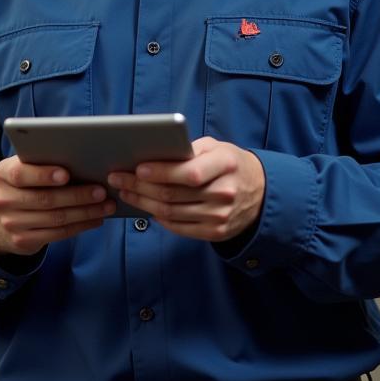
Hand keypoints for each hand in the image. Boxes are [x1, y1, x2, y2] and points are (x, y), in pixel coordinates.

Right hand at [0, 155, 115, 257]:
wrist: (6, 215)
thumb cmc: (27, 182)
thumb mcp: (27, 167)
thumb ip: (43, 161)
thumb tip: (82, 159)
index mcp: (2, 174)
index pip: (20, 174)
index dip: (43, 175)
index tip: (67, 174)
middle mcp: (3, 200)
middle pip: (45, 199)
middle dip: (77, 196)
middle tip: (101, 191)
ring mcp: (12, 223)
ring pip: (55, 218)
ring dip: (85, 213)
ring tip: (106, 206)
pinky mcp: (23, 240)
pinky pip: (57, 234)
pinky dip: (80, 226)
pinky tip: (95, 219)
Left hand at [107, 136, 265, 241]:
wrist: (261, 192)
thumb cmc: (230, 164)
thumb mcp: (217, 147)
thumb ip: (189, 149)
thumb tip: (155, 154)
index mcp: (226, 165)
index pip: (188, 173)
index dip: (160, 172)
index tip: (137, 168)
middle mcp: (224, 192)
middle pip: (173, 194)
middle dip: (139, 186)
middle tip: (118, 179)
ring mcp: (221, 216)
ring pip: (171, 213)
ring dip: (143, 203)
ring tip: (125, 191)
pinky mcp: (217, 233)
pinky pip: (179, 228)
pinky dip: (159, 218)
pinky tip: (146, 207)